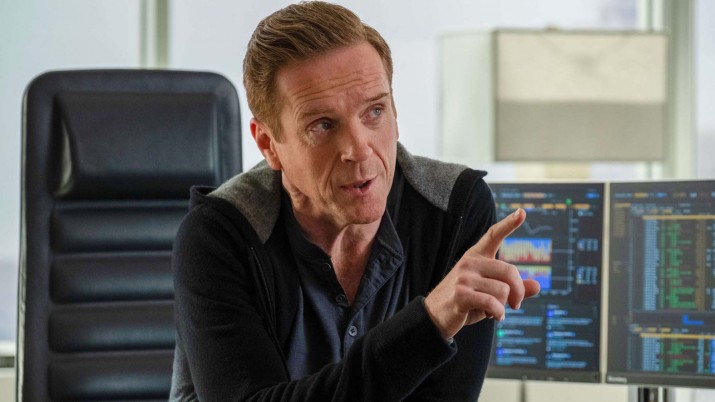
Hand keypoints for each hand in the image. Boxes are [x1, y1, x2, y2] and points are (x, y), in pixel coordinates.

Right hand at [424, 208, 540, 339]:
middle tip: (516, 304)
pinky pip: (493, 303)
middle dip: (518, 292)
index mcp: (476, 256)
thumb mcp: (490, 293)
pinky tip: (494, 317)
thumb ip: (513, 288)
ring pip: (503, 290)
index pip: (493, 235)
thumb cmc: (466, 302)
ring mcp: (464, 277)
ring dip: (504, 306)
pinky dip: (498, 313)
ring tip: (493, 311)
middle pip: (510, 271)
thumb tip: (537, 286)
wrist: (435, 316)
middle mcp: (470, 262)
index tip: (522, 212)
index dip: (509, 224)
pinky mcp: (461, 294)